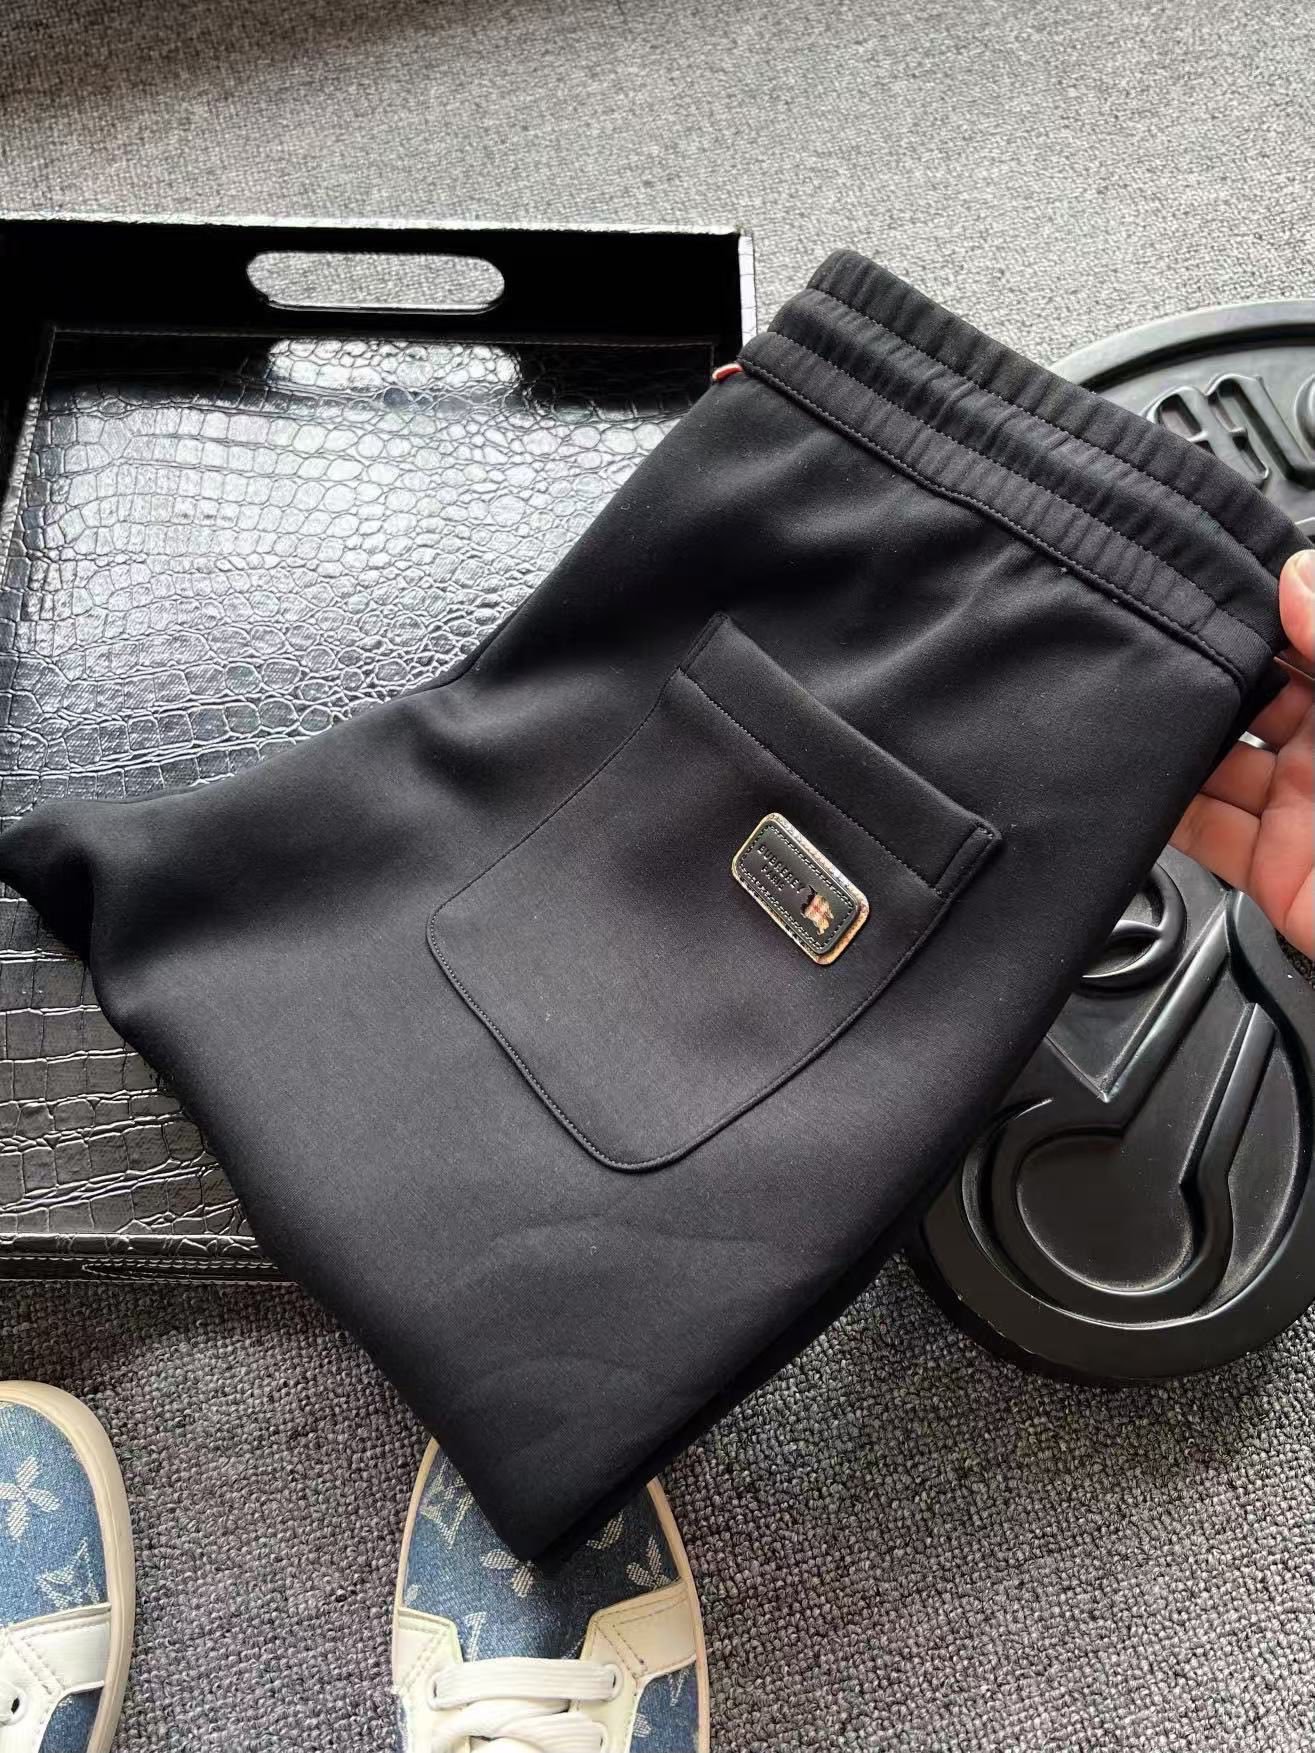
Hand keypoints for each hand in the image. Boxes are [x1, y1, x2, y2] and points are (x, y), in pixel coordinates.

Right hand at [1172, 549, 1313, 956]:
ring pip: (1219, 767)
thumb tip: (1297, 573)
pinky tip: (1143, 785)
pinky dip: (1167, 814)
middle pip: (1251, 701)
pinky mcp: (1275, 873)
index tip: (1203, 593)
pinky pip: (1208, 836)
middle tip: (1158, 657)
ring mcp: (1303, 813)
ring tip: (1140, 717)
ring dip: (1178, 745)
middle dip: (1203, 680)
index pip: (1301, 643)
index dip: (1255, 618)